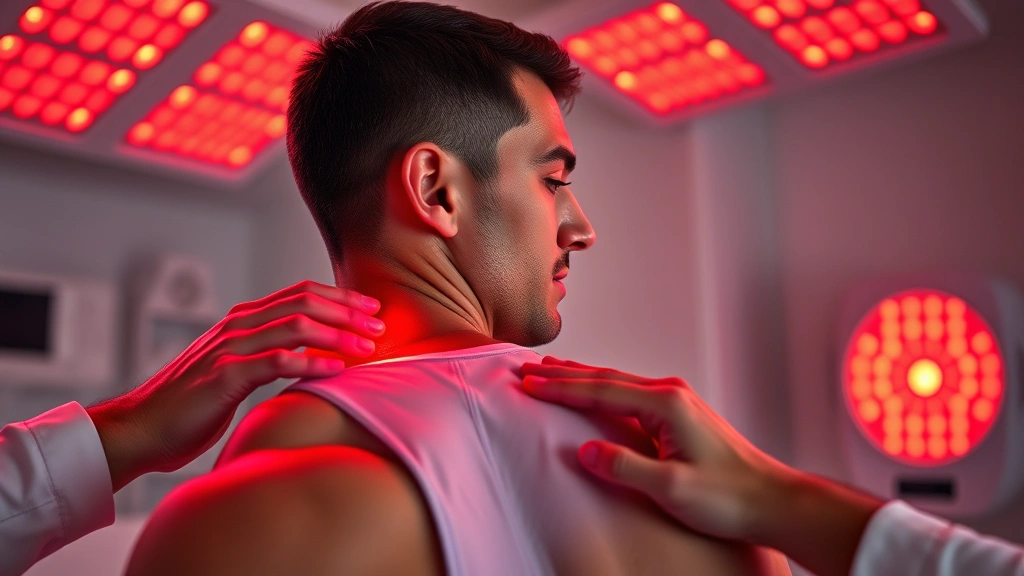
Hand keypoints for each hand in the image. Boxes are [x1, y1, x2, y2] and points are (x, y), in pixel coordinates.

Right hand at [87, 280, 384, 490]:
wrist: (142, 429)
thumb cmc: (193, 404)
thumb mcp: (236, 370)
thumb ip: (268, 354)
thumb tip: (312, 354)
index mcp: (242, 321)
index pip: (300, 294)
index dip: (340, 299)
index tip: (372, 310)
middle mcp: (237, 326)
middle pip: (304, 302)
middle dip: (347, 312)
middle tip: (379, 326)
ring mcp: (229, 348)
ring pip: (295, 326)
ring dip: (337, 334)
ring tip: (367, 347)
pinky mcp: (224, 376)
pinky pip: (276, 362)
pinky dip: (311, 363)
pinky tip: (336, 370)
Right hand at [521, 356, 789, 540]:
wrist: (772, 500)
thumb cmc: (730, 497)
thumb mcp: (673, 488)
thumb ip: (625, 466)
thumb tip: (586, 450)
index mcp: (666, 405)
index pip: (600, 390)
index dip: (560, 388)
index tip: (528, 383)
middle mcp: (670, 394)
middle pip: (605, 378)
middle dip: (563, 374)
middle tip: (527, 370)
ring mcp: (677, 402)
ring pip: (617, 382)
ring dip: (581, 377)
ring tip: (550, 371)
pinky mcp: (680, 415)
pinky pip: (630, 393)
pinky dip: (602, 388)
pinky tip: (594, 391)